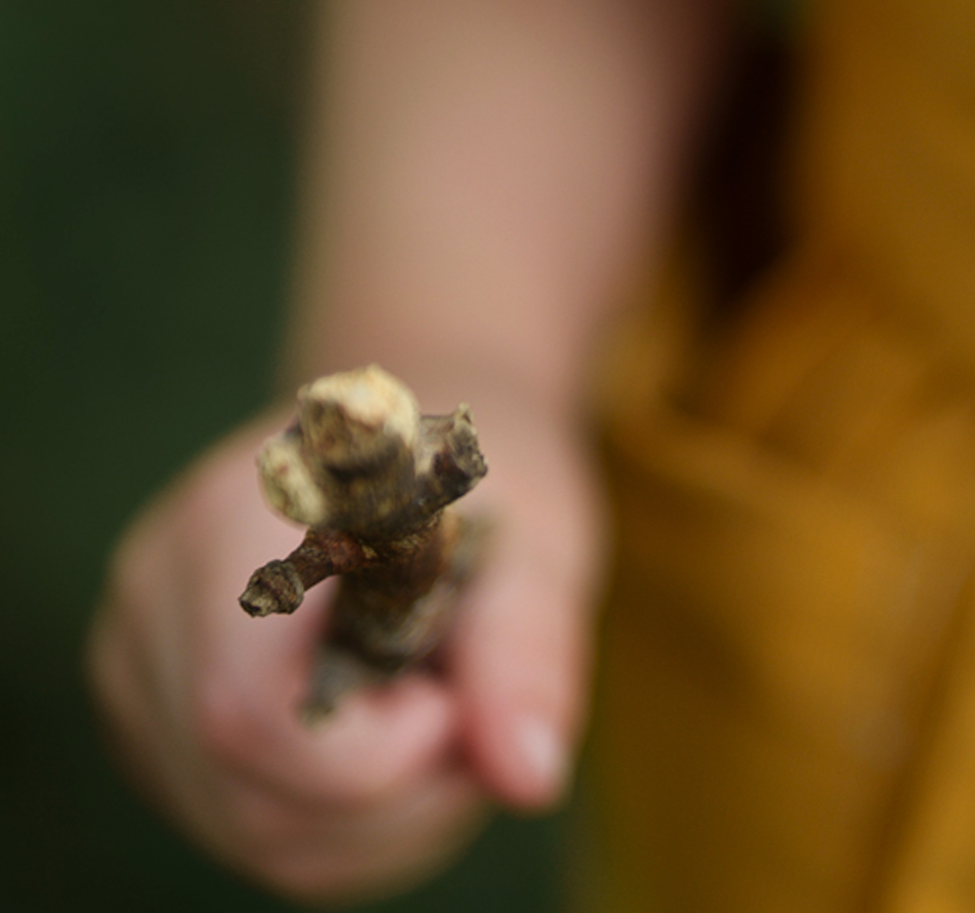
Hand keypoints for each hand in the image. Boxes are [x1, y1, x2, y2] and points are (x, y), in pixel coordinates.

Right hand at [86, 373, 602, 903]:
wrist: (413, 446)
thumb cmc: (481, 480)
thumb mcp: (536, 534)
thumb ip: (529, 647)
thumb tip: (532, 777)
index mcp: (239, 516)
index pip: (246, 708)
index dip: (369, 755)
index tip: (455, 701)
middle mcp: (158, 595)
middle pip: (250, 791)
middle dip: (397, 798)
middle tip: (473, 712)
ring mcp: (138, 664)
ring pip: (249, 828)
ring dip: (382, 821)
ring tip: (445, 716)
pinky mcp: (151, 720)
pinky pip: (244, 827)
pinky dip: (348, 824)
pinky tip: (398, 744)